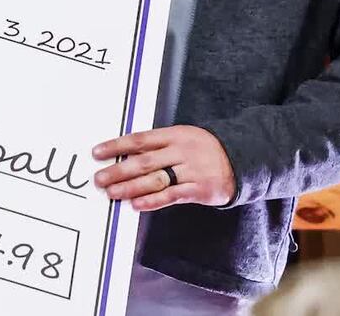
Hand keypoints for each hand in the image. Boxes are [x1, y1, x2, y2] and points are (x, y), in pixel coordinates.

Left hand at [92, 125, 236, 211]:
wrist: (242, 159)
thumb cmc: (204, 149)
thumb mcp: (182, 138)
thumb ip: (156, 146)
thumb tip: (123, 154)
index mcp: (174, 135)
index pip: (139, 139)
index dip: (116, 146)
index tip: (97, 153)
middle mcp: (182, 151)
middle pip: (144, 161)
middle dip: (118, 170)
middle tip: (99, 179)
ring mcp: (192, 170)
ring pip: (155, 180)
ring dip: (130, 187)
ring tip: (112, 192)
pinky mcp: (200, 189)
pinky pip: (172, 196)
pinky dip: (153, 201)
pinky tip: (136, 204)